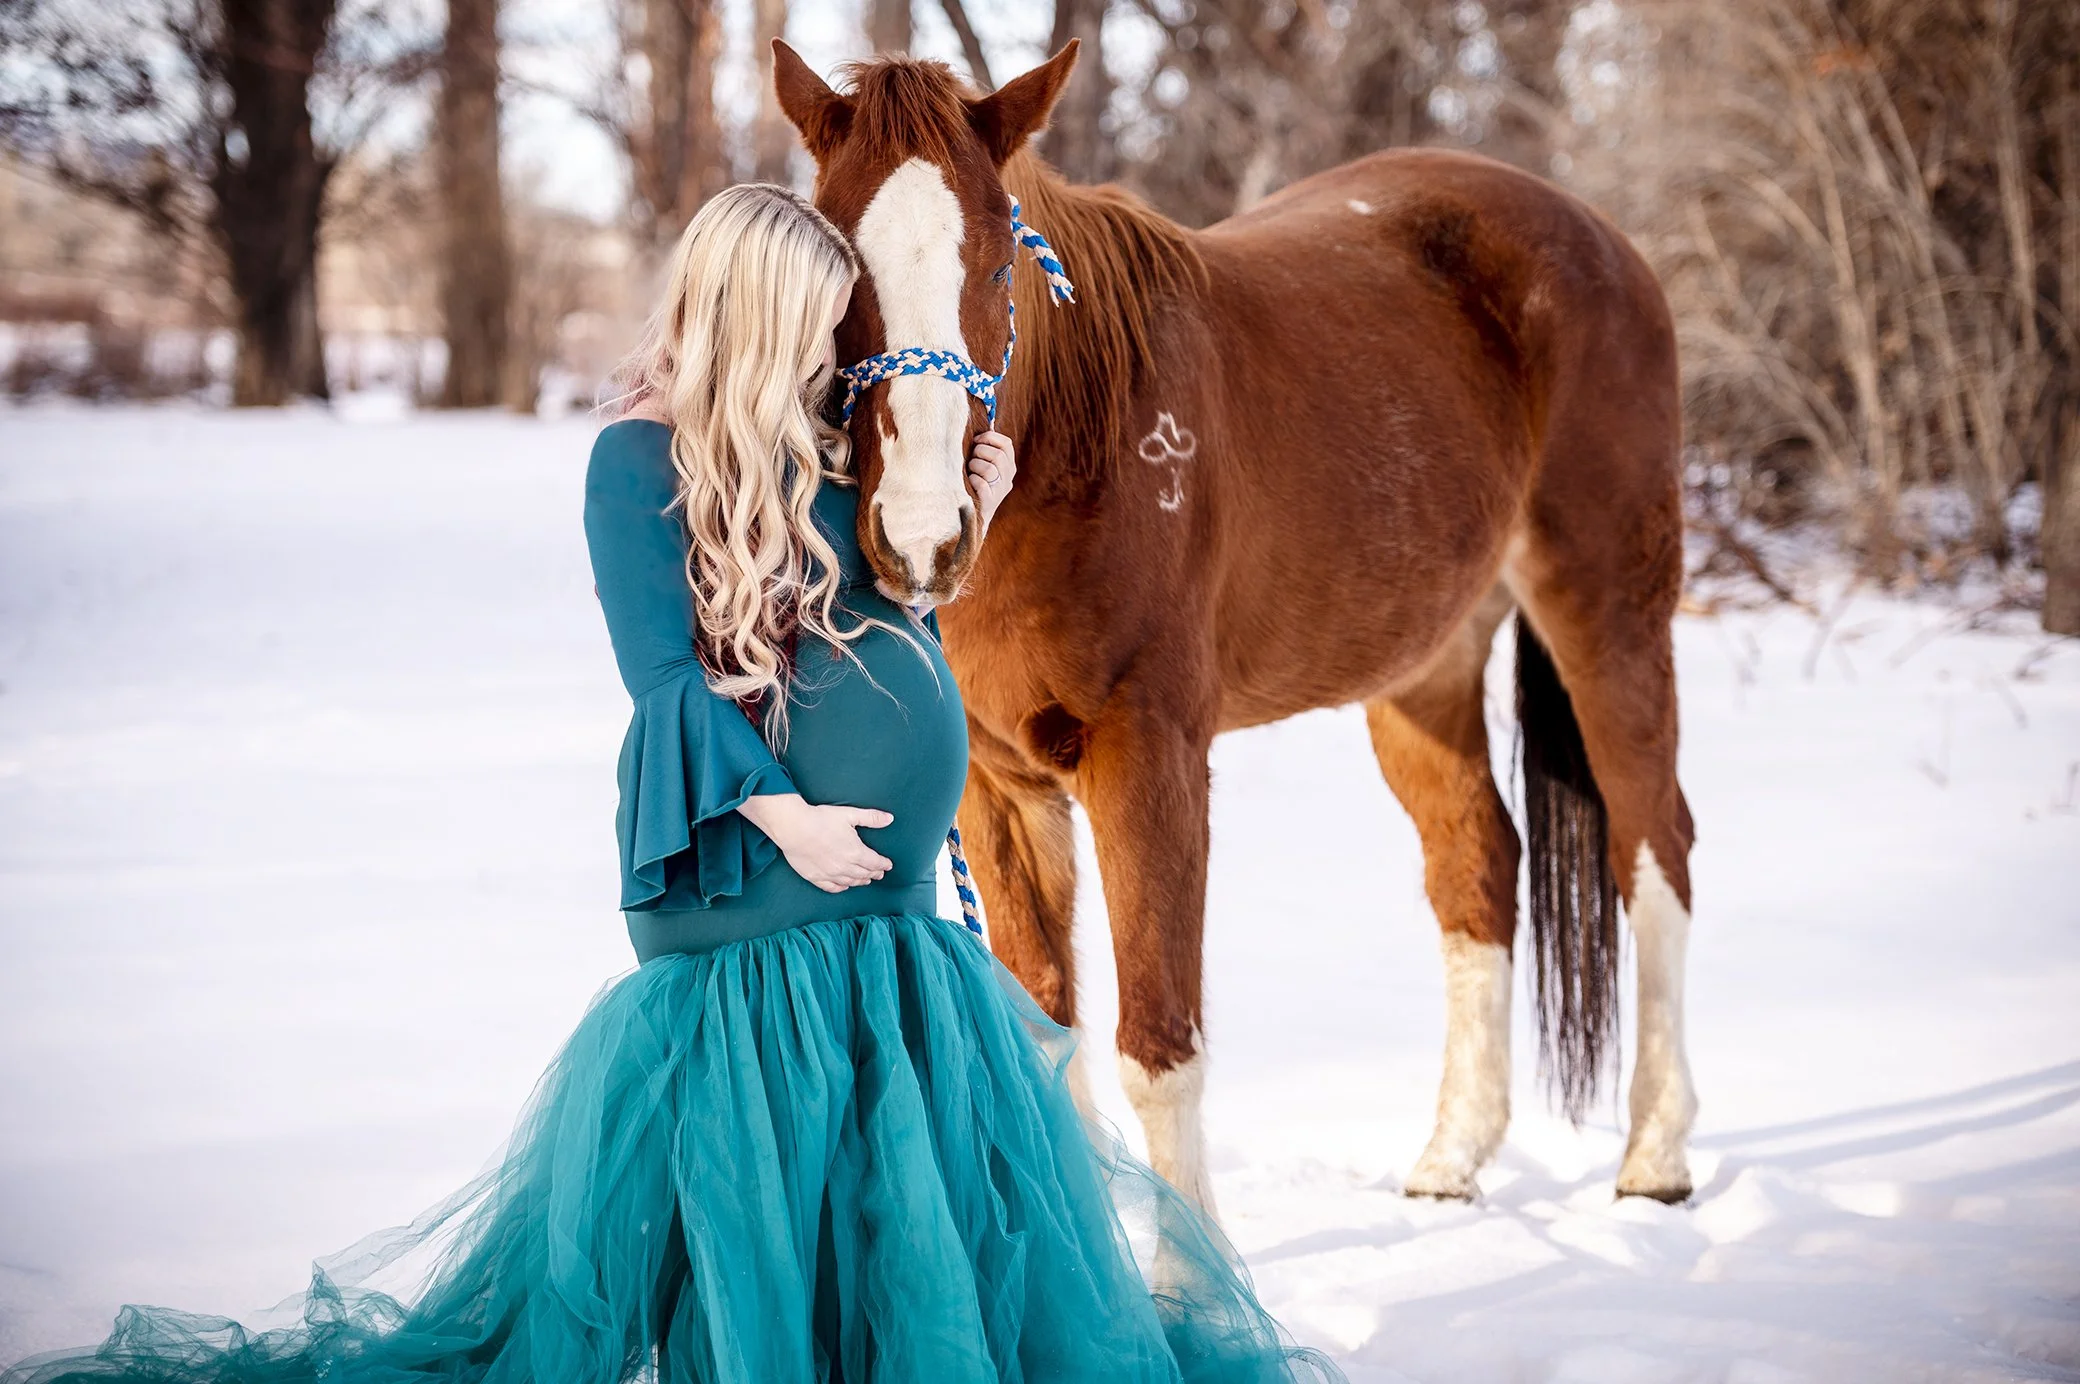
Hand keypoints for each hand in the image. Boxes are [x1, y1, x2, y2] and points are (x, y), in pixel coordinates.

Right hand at [740, 793, 894, 892]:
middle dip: (874, 873)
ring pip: (850, 881)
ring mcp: (830, 874)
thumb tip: (889, 819)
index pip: (875, 862)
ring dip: (860, 881)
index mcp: (856, 852)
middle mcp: (845, 867)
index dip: (883, 864)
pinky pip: (832, 887)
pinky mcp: (816, 877)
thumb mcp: (849, 814)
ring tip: (865, 880)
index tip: (888, 865)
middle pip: (864, 873)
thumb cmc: (821, 819)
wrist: (794, 828)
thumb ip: (871, 818)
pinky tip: (844, 885)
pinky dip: (841, 887)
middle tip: (879, 873)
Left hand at [966, 431, 1016, 532]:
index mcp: (1009, 466)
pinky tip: (970, 482)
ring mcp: (1000, 491)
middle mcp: (1008, 478)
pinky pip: (982, 485)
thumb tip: (982, 423)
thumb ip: (985, 448)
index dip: (989, 438)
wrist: (972, 516)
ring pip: (989, 469)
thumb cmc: (973, 484)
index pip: (1006, 444)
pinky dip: (973, 481)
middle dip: (979, 453)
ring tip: (970, 472)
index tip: (976, 440)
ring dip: (975, 467)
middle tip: (971, 460)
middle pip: (997, 455)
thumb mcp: (983, 464)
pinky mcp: (990, 503)